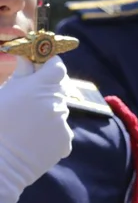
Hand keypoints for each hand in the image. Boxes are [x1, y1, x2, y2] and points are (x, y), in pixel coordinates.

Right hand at [0, 57, 74, 202]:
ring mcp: (63, 124)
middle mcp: (56, 103)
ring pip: (58, 112)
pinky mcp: (65, 142)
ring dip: (47, 114)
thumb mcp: (2, 94)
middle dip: (45, 92)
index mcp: (40, 87)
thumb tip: (28, 59)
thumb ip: (20, 76)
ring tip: (25, 126)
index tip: (40, 69)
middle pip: (58, 90)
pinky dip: (50, 134)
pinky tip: (32, 141)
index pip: (57, 67)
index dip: (49, 66)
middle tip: (26, 103)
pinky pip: (61, 132)